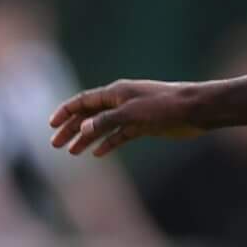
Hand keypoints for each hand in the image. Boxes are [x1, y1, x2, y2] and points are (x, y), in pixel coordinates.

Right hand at [49, 80, 205, 157]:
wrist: (195, 110)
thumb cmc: (164, 106)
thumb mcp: (132, 113)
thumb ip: (106, 121)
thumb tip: (83, 129)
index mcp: (115, 93)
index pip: (83, 101)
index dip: (65, 112)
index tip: (51, 125)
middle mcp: (120, 102)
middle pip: (89, 115)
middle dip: (71, 128)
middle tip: (56, 144)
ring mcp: (132, 115)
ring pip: (103, 127)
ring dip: (87, 138)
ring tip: (72, 152)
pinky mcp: (144, 126)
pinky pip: (120, 135)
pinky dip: (109, 143)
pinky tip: (98, 153)